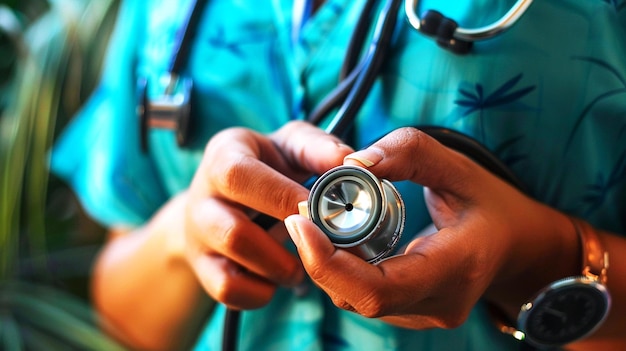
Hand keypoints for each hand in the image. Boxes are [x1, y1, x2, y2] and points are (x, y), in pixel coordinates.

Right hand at [183, 121, 353, 309]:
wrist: (225, 197)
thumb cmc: (268, 167)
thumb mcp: (290, 146)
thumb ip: (319, 148)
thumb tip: (350, 161)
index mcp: (224, 155)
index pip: (241, 177)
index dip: (282, 197)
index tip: (318, 210)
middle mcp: (202, 196)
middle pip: (235, 231)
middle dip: (285, 242)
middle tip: (319, 240)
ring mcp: (198, 235)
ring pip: (234, 265)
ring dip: (280, 267)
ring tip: (303, 262)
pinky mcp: (202, 267)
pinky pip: (229, 290)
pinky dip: (261, 291)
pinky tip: (278, 278)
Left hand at [285, 127, 578, 327]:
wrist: (521, 248)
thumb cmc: (492, 204)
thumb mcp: (457, 166)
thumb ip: (407, 152)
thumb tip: (352, 161)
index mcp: (455, 270)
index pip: (376, 289)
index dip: (328, 261)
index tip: (300, 220)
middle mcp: (438, 305)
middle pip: (357, 297)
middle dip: (318, 257)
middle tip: (300, 213)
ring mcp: (425, 317)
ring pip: (354, 300)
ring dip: (327, 263)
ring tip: (316, 220)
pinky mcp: (412, 314)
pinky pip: (364, 297)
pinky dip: (342, 269)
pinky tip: (338, 239)